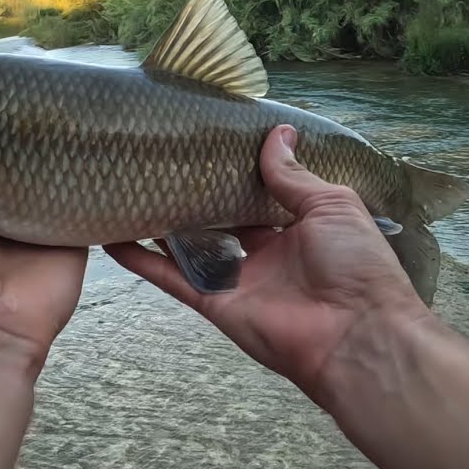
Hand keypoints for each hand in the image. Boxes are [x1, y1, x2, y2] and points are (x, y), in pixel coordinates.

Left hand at [0, 62, 87, 373]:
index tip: (2, 59)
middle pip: (19, 140)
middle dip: (34, 113)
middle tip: (56, 68)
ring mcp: (40, 206)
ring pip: (56, 159)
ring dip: (69, 135)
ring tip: (90, 89)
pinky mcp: (76, 225)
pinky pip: (91, 189)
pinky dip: (101, 168)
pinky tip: (116, 131)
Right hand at [104, 125, 429, 398]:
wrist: (356, 334)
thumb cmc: (357, 265)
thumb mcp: (333, 205)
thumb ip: (295, 175)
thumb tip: (277, 134)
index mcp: (298, 226)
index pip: (258, 192)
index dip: (235, 169)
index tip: (206, 141)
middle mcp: (264, 252)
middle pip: (218, 217)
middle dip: (193, 192)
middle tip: (158, 158)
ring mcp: (236, 278)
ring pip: (189, 245)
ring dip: (160, 222)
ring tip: (127, 189)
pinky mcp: (214, 301)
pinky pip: (172, 277)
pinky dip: (142, 261)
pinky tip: (111, 237)